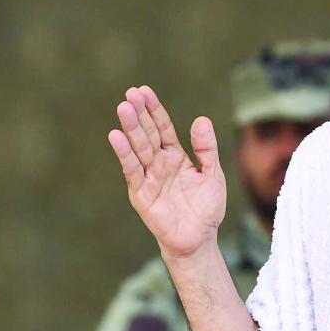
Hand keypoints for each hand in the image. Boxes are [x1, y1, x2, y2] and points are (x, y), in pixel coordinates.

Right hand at [108, 85, 226, 259]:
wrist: (200, 240)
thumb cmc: (206, 208)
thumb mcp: (212, 174)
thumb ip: (207, 148)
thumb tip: (201, 119)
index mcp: (175, 156)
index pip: (162, 127)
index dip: (154, 109)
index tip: (144, 90)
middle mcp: (159, 163)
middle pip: (147, 133)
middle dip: (139, 114)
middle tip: (130, 93)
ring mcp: (148, 178)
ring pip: (138, 148)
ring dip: (130, 128)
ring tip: (123, 107)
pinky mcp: (141, 194)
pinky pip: (132, 170)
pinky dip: (124, 154)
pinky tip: (116, 136)